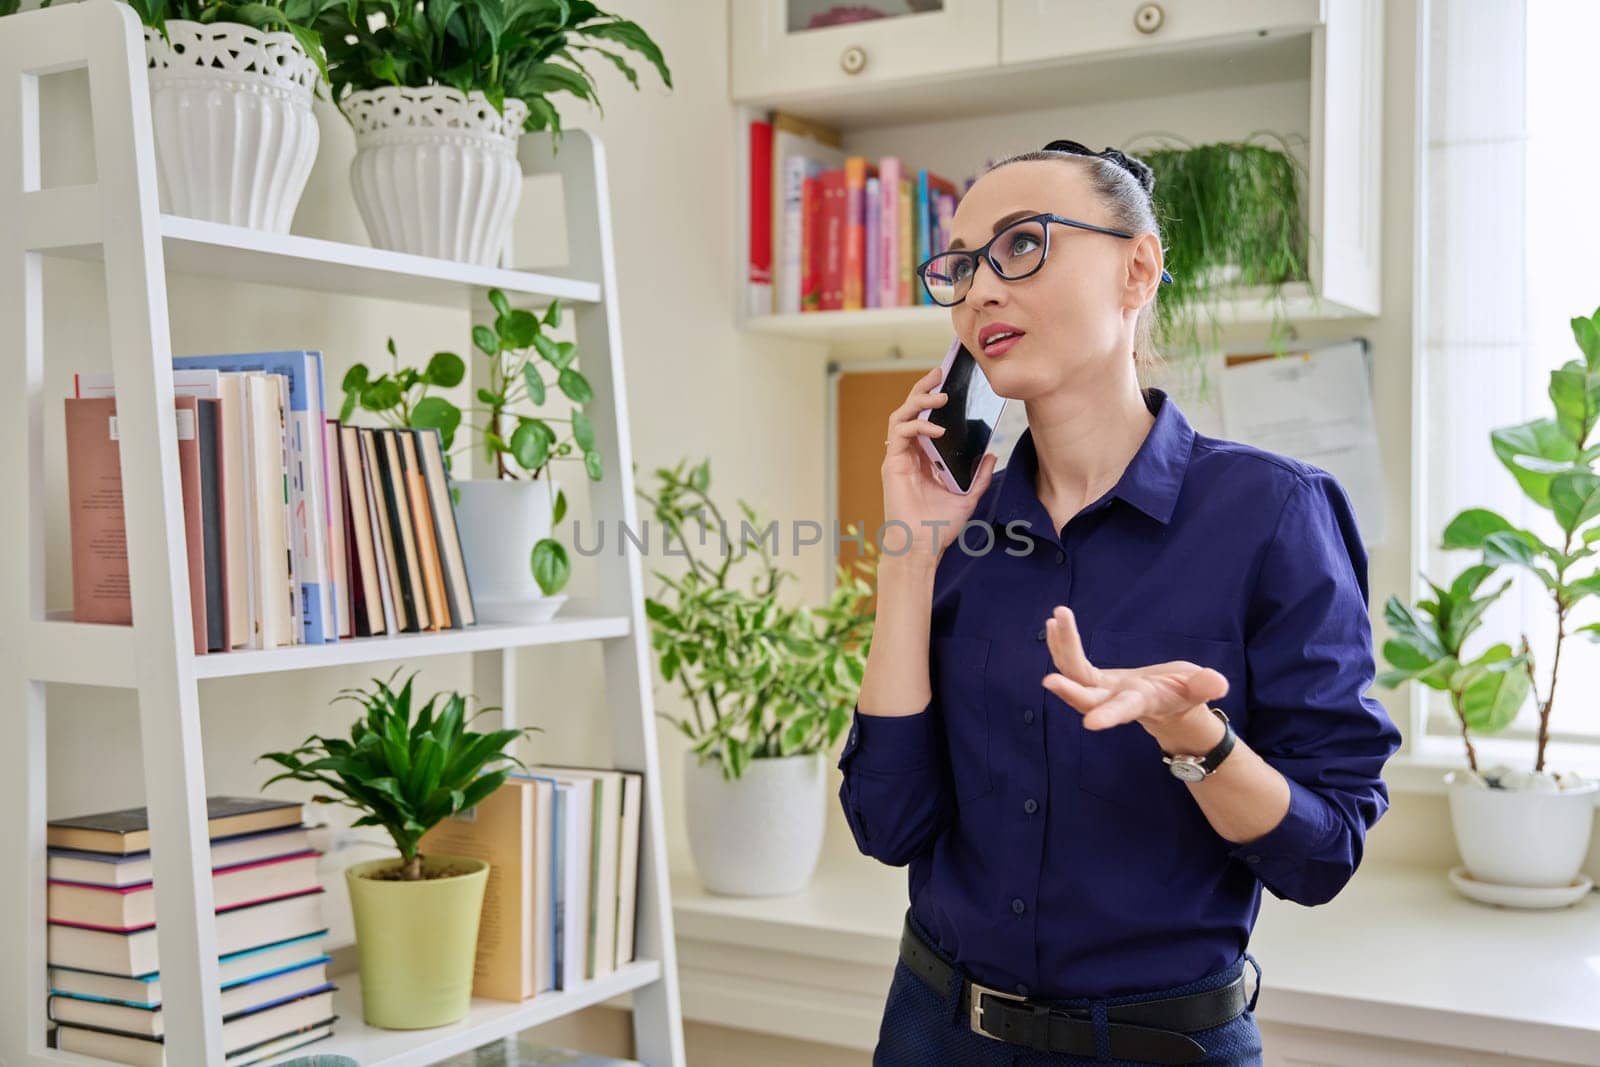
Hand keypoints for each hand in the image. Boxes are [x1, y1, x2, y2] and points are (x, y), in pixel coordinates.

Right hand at [881, 365, 997, 562]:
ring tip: (940, 395)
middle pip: (911, 410)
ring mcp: (899, 458)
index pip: (927, 419)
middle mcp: (910, 454)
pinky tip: (937, 429)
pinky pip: (900, 433)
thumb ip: (978, 475)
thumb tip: (991, 453)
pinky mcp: (892, 464)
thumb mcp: (968, 496)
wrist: (921, 547)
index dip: (935, 399)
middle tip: (940, 372)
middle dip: (924, 389)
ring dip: (919, 401)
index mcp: (925, 458)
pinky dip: (918, 426)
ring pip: (901, 415)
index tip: (951, 383)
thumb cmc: (939, 526)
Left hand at [1040, 606, 1229, 744]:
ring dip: (1061, 649)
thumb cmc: (1183, 695)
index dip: (1108, 716)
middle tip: (1048, 680)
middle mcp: (1114, 698)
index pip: (1124, 710)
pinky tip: (1052, 623)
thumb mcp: (1197, 690)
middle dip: (1069, 691)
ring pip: (1073, 673)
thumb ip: (1205, 687)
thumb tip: (1219, 684)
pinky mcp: (1092, 678)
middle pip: (1087, 697)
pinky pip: (1070, 662)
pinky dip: (1061, 643)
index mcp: (1141, 702)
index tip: (1090, 725)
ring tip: (1055, 620)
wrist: (1167, 704)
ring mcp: (1100, 689)